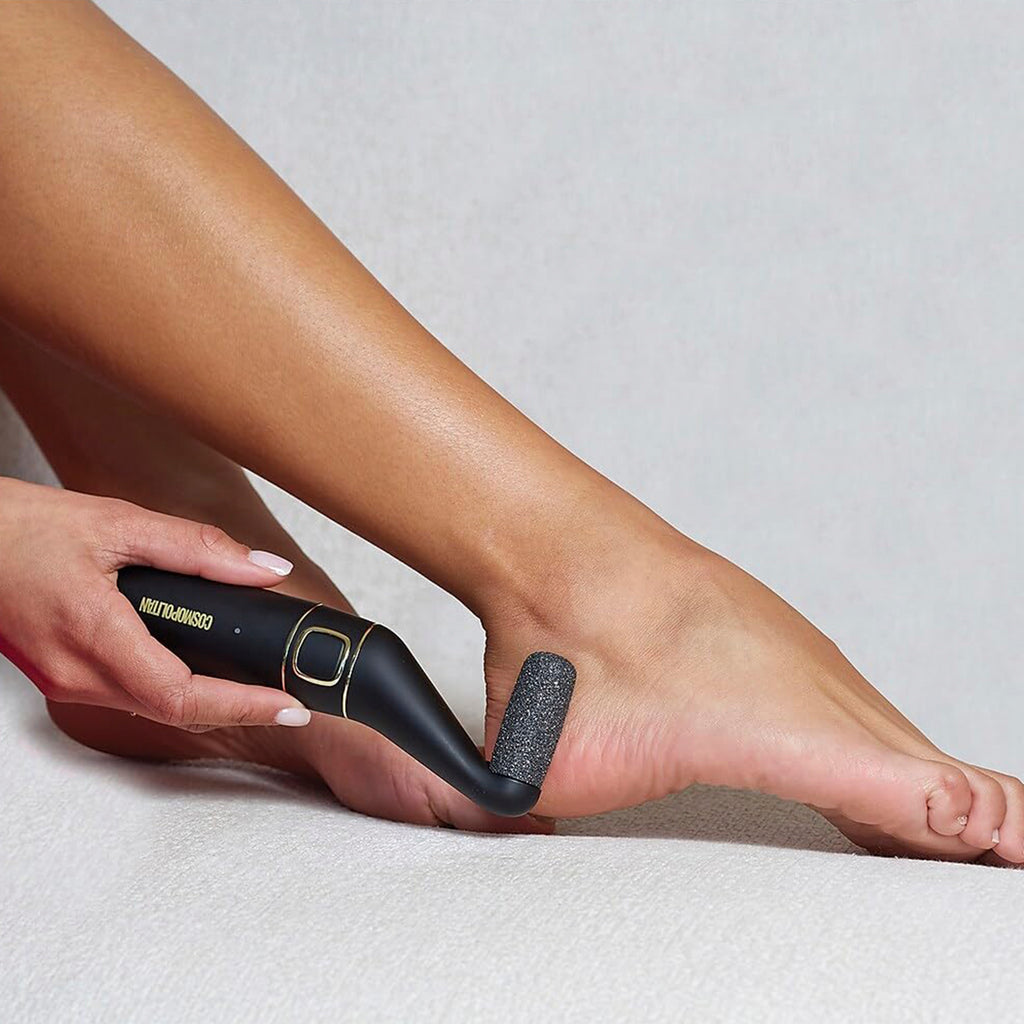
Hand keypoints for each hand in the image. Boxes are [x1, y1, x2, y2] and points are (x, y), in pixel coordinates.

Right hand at [0, 477, 311, 731]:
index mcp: (93, 632)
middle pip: (173, 711)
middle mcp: (77, 672)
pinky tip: (201, 674)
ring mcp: (65, 681)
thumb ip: (199, 549)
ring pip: (151, 709)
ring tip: (257, 689)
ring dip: (206, 704)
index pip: (181, 694)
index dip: (242, 705)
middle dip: (237, 709)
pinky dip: (172, 691)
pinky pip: (128, 697)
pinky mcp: (62, 678)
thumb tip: (263, 569)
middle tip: (287, 699)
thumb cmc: (22, 528)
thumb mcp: (120, 524)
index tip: (287, 706)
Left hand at [480, 497, 1023, 861]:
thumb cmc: (567, 655)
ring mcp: (809, 663)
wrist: (563, 552)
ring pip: (902, 748)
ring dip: (931, 809)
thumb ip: (533, 824)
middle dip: (976, 842)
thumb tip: (502, 842)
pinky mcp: (786, 646)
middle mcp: (821, 694)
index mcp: (796, 738)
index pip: (932, 801)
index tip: (1016, 855)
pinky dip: (892, 764)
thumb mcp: (554, 772)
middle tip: (988, 880)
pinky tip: (886, 799)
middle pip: (941, 785)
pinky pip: (864, 717)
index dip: (992, 836)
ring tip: (959, 859)